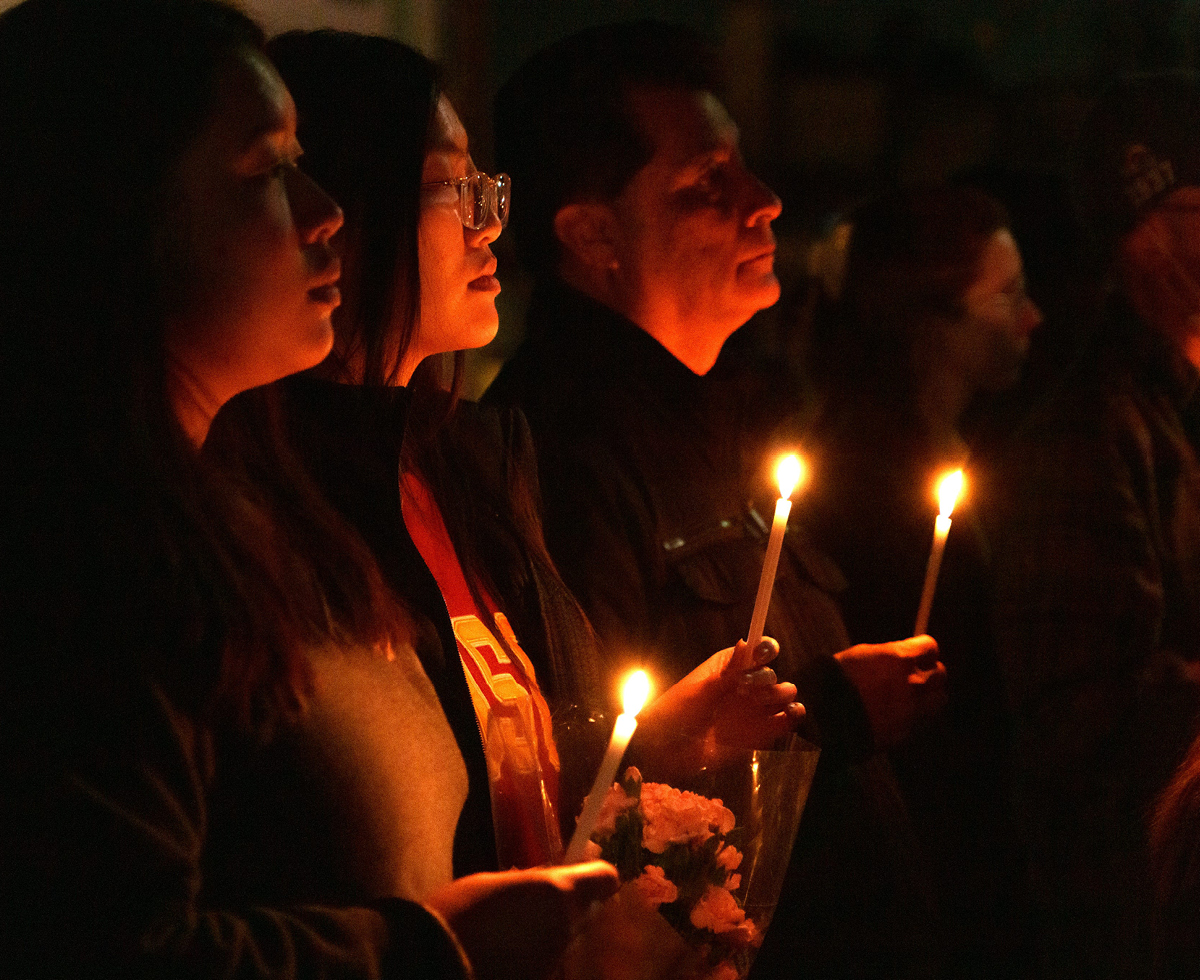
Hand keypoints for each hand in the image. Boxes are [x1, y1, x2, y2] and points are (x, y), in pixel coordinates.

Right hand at [427, 861, 619, 979]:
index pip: (604, 878)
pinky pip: (546, 961)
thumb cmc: (461, 912)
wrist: (437, 965)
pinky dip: (534, 954)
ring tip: (514, 928)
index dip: (596, 875)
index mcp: (558, 893)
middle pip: (584, 913)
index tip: (581, 872)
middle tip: (537, 900)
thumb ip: (528, 883)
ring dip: (550, 932)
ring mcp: (554, 960)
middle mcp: (566, 928)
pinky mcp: (540, 979)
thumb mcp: (493, 883)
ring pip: (565, 939)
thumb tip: (542, 883)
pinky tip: (507, 952)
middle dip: (568, 907)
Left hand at [635, 637, 804, 773]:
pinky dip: (793, 715)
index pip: (758, 650)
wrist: (667, 751)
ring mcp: (755, 708)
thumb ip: (727, 673)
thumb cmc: (675, 714)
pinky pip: (786, 719)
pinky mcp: (761, 732)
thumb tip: (746, 644)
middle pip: (772, 673)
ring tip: (759, 704)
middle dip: (764, 679)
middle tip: (744, 689)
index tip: (761, 655)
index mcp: (730, 665)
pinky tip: (788, 714)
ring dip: (780, 695)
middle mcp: (746, 684)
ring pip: (784, 694)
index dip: (765, 649)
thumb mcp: (699, 691)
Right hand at [834, 635, 946, 748]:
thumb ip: (889, 655)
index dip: (923, 650)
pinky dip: (918, 715)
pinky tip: (901, 713)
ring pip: (939, 699)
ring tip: (912, 696)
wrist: (824, 718)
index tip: (917, 653)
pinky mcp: (908, 731)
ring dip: (930, 695)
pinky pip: (924, 719)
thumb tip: (902, 655)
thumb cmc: (835, 680)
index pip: (930, 647)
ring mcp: (912, 709)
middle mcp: (912, 683)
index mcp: (900, 659)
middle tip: (915, 674)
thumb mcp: (861, 655)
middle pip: (940, 673)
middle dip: (929, 672)